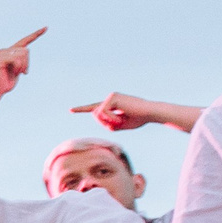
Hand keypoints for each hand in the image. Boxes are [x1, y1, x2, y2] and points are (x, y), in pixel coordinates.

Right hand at [0, 28, 45, 98]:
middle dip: (27, 63)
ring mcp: (1, 53)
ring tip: (16, 73)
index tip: (46, 28)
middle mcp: (5, 50)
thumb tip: (26, 51)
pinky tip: (13, 73)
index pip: (24, 41)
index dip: (35, 35)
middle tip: (23, 73)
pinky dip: (18, 67)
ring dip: (23, 66)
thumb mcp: (18, 70)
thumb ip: (22, 61)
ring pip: (23, 53)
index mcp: (10, 52)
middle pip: (26, 50)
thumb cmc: (6, 83)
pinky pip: (16, 59)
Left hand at [69, 92, 199, 133]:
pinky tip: (120, 119)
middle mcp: (110, 99)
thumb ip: (109, 124)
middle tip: (118, 125)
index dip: (82, 109)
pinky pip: (103, 112)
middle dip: (104, 123)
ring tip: (120, 121)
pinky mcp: (112, 97)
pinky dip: (110, 119)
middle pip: (95, 115)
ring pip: (98, 114)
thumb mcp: (122, 125)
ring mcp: (111, 96)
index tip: (71, 110)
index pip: (94, 107)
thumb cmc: (139, 119)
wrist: (150, 113)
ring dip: (108, 122)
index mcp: (112, 105)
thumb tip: (101, 120)